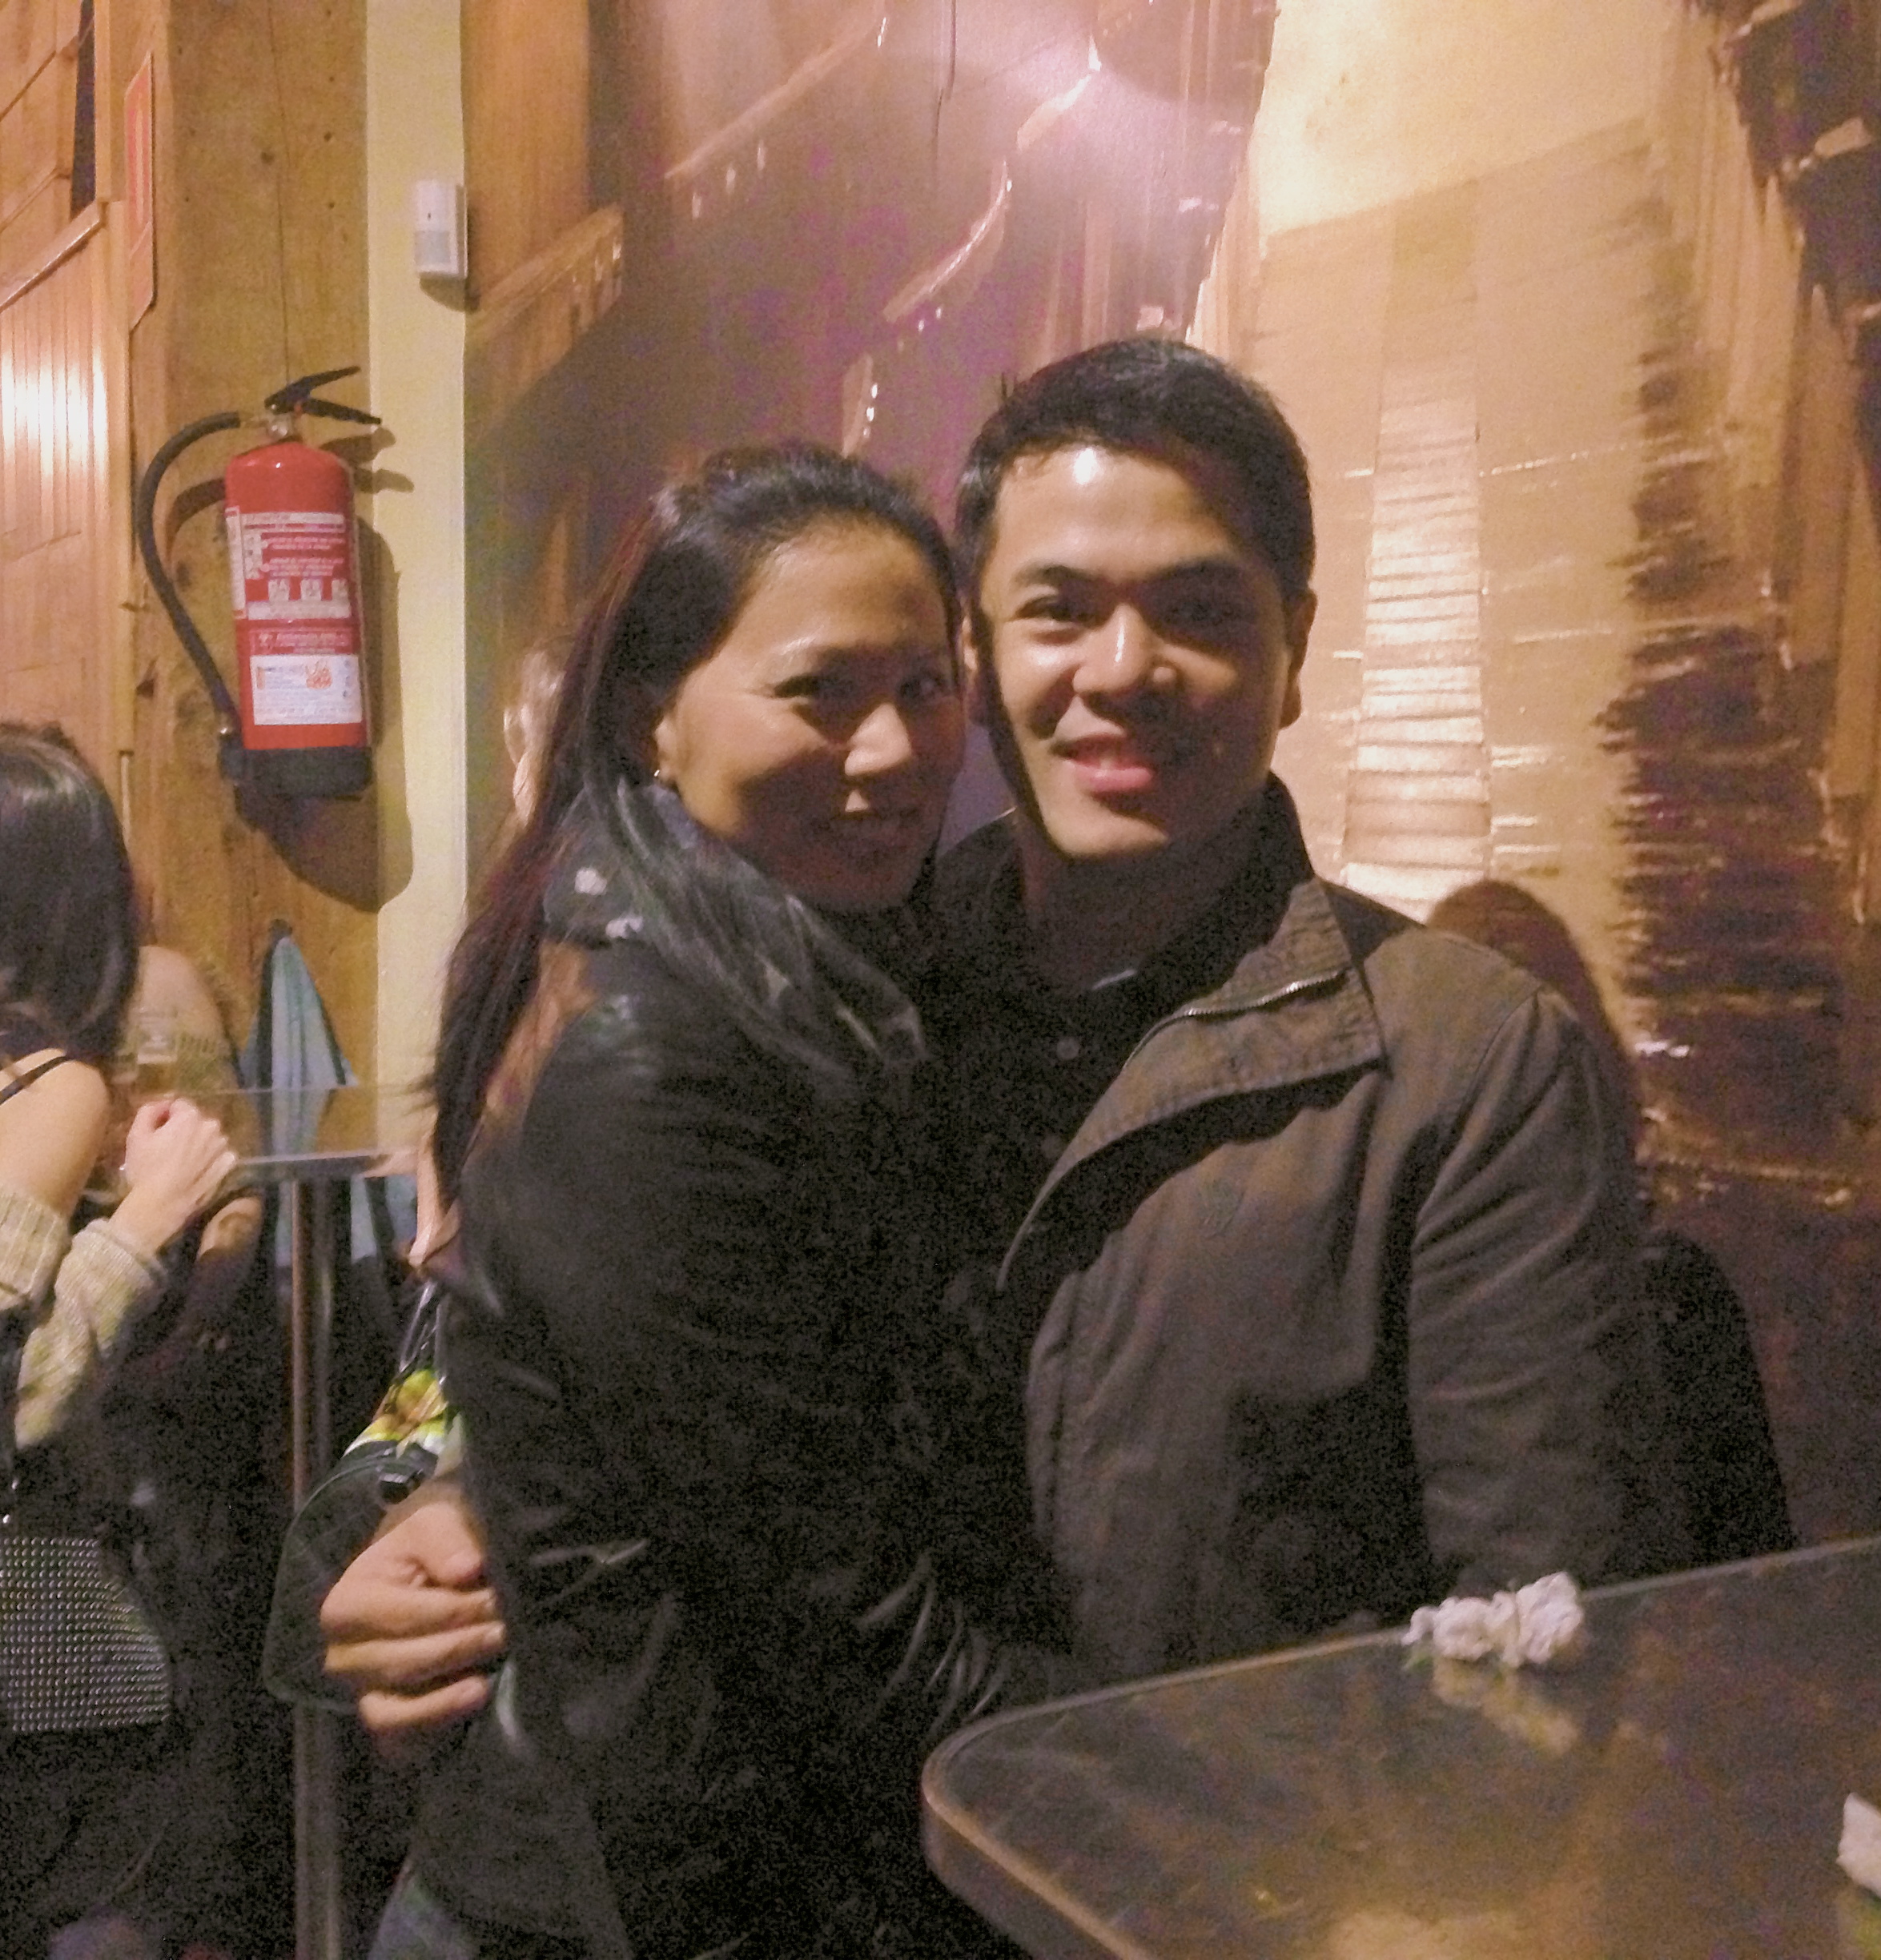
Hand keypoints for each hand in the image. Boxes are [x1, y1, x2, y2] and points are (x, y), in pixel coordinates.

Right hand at [111, 1098, 238, 1257]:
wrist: (162, 1203)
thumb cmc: (146, 1168)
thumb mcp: (137, 1135)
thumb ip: (149, 1110)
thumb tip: (162, 1104)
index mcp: (190, 1116)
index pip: (179, 1105)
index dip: (166, 1116)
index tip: (157, 1131)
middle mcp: (211, 1127)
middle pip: (195, 1121)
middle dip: (183, 1128)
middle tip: (166, 1147)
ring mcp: (222, 1146)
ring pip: (208, 1137)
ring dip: (198, 1142)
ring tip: (180, 1160)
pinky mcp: (227, 1165)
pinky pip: (219, 1154)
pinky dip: (210, 1158)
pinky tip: (196, 1169)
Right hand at [321, 1489, 505, 1757]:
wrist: (424, 1580)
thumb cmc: (430, 1552)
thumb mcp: (435, 1525)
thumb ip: (445, 1540)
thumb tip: (467, 1569)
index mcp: (347, 1603)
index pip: (409, 1616)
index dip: (459, 1610)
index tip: (500, 1599)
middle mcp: (342, 1655)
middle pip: (405, 1662)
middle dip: (461, 1647)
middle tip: (507, 1632)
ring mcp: (360, 1693)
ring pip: (397, 1708)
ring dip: (447, 1695)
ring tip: (487, 1679)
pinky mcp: (383, 1720)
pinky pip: (399, 1739)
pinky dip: (433, 1726)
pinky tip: (469, 1703)